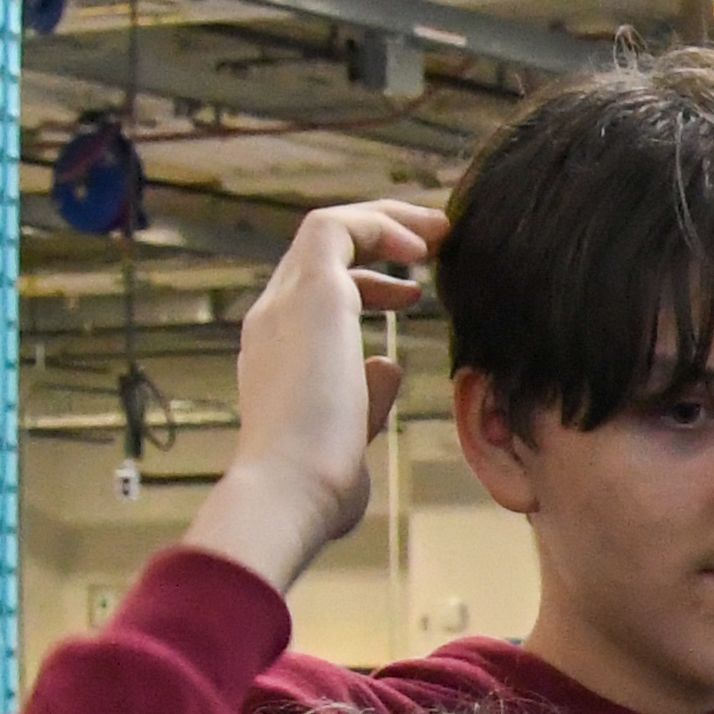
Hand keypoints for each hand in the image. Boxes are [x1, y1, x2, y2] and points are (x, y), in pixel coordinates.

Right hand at [183, 199, 445, 590]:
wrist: (289, 492)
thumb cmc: (319, 485)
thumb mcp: (352, 435)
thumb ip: (368, 397)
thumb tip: (388, 365)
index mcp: (280, 355)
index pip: (317, 297)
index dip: (367, 285)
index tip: (413, 294)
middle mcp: (274, 320)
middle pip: (321, 255)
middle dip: (379, 239)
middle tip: (435, 245)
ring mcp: (285, 304)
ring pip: (326, 230)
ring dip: (385, 222)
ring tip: (439, 231)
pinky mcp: (309, 294)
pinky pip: (335, 228)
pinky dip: (380, 224)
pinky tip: (423, 245)